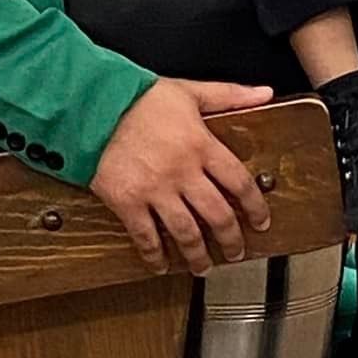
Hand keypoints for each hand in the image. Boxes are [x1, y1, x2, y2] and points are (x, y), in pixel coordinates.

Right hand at [91, 78, 275, 274]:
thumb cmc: (139, 97)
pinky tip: (161, 264)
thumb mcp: (189, 91)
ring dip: (199, 255)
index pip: (239, 182)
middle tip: (236, 252)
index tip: (260, 221)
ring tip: (204, 266)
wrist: (93, 105)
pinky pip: (146, 236)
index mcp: (201, 145)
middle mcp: (182, 171)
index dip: (255, 207)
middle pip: (217, 215)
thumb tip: (264, 93)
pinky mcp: (128, 201)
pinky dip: (155, 255)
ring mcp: (155, 189)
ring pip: (186, 233)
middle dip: (231, 239)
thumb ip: (230, 94)